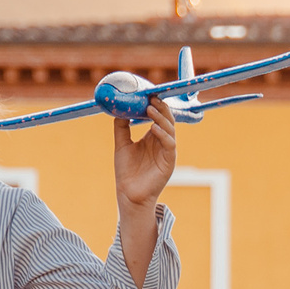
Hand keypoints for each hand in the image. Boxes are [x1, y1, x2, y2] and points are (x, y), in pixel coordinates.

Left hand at [113, 98, 176, 213]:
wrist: (128, 194)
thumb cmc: (126, 172)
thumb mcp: (122, 144)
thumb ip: (122, 127)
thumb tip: (119, 109)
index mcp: (153, 137)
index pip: (158, 116)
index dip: (155, 105)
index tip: (147, 94)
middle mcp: (162, 142)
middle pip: (167, 120)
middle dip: (161, 108)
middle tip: (152, 98)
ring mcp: (167, 152)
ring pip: (170, 129)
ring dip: (161, 118)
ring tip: (151, 109)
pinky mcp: (169, 162)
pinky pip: (169, 144)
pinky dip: (163, 134)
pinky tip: (154, 128)